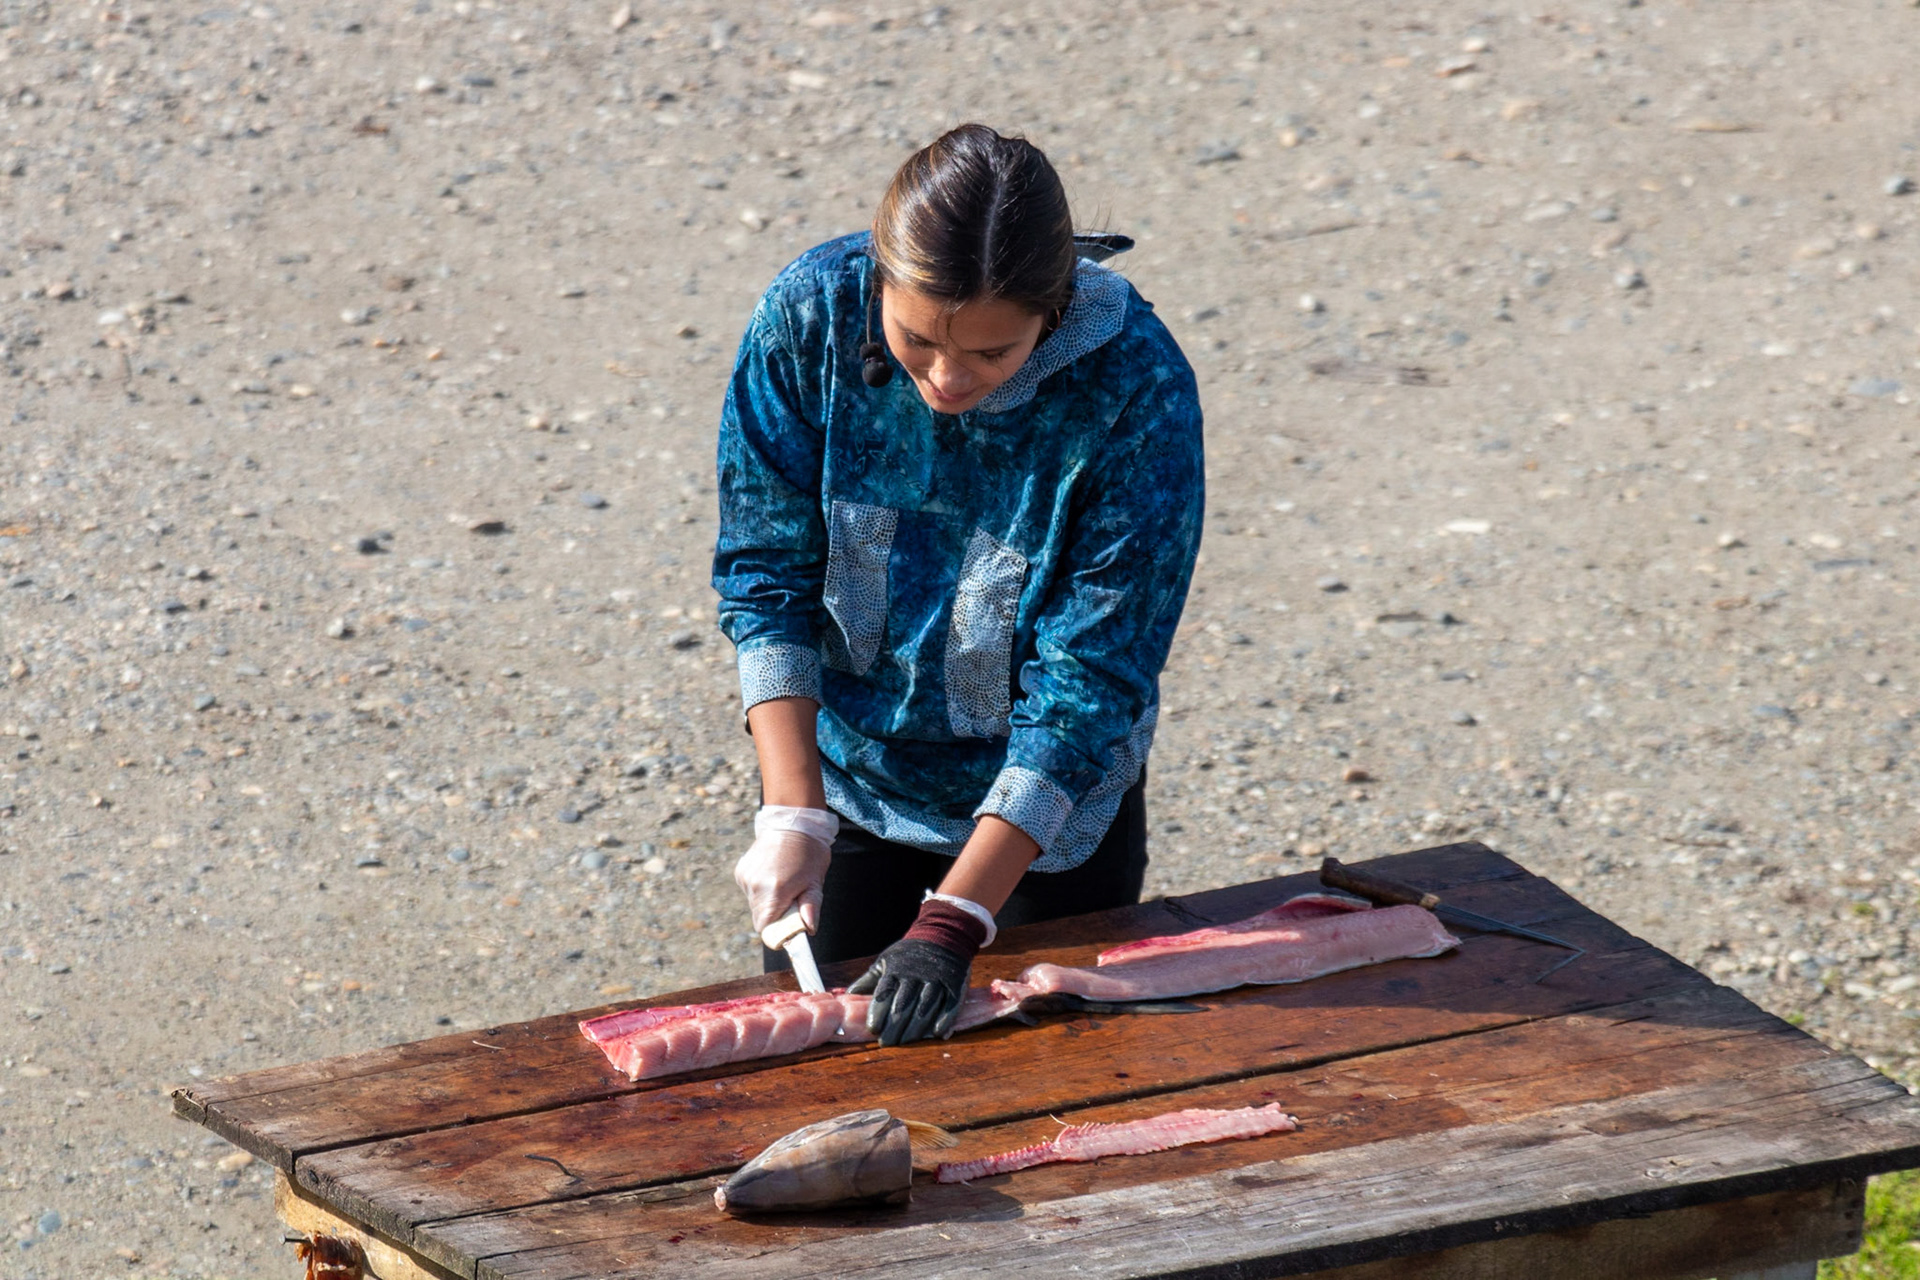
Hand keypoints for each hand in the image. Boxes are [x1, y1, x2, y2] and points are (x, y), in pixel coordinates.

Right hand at [733, 806, 836, 931]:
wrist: (793, 822)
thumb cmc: (809, 853)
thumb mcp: (815, 882)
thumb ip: (811, 908)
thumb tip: (809, 929)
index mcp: (774, 891)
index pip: (766, 928)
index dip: (778, 930)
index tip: (789, 922)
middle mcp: (755, 886)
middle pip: (760, 917)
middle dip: (775, 914)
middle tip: (792, 897)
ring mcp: (745, 877)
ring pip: (754, 904)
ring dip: (767, 900)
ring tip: (783, 880)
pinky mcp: (740, 870)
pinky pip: (749, 890)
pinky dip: (760, 888)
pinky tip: (772, 872)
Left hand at [849, 938, 971, 1046]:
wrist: (943, 934)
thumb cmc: (909, 954)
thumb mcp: (886, 961)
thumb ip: (868, 980)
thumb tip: (847, 996)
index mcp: (895, 970)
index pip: (884, 993)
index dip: (878, 1013)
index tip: (873, 1030)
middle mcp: (915, 975)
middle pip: (903, 1005)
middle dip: (894, 1026)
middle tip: (887, 1043)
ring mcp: (936, 979)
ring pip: (925, 1007)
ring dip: (916, 1028)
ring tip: (906, 1043)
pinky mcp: (955, 983)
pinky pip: (951, 1004)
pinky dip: (945, 1019)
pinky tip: (937, 1033)